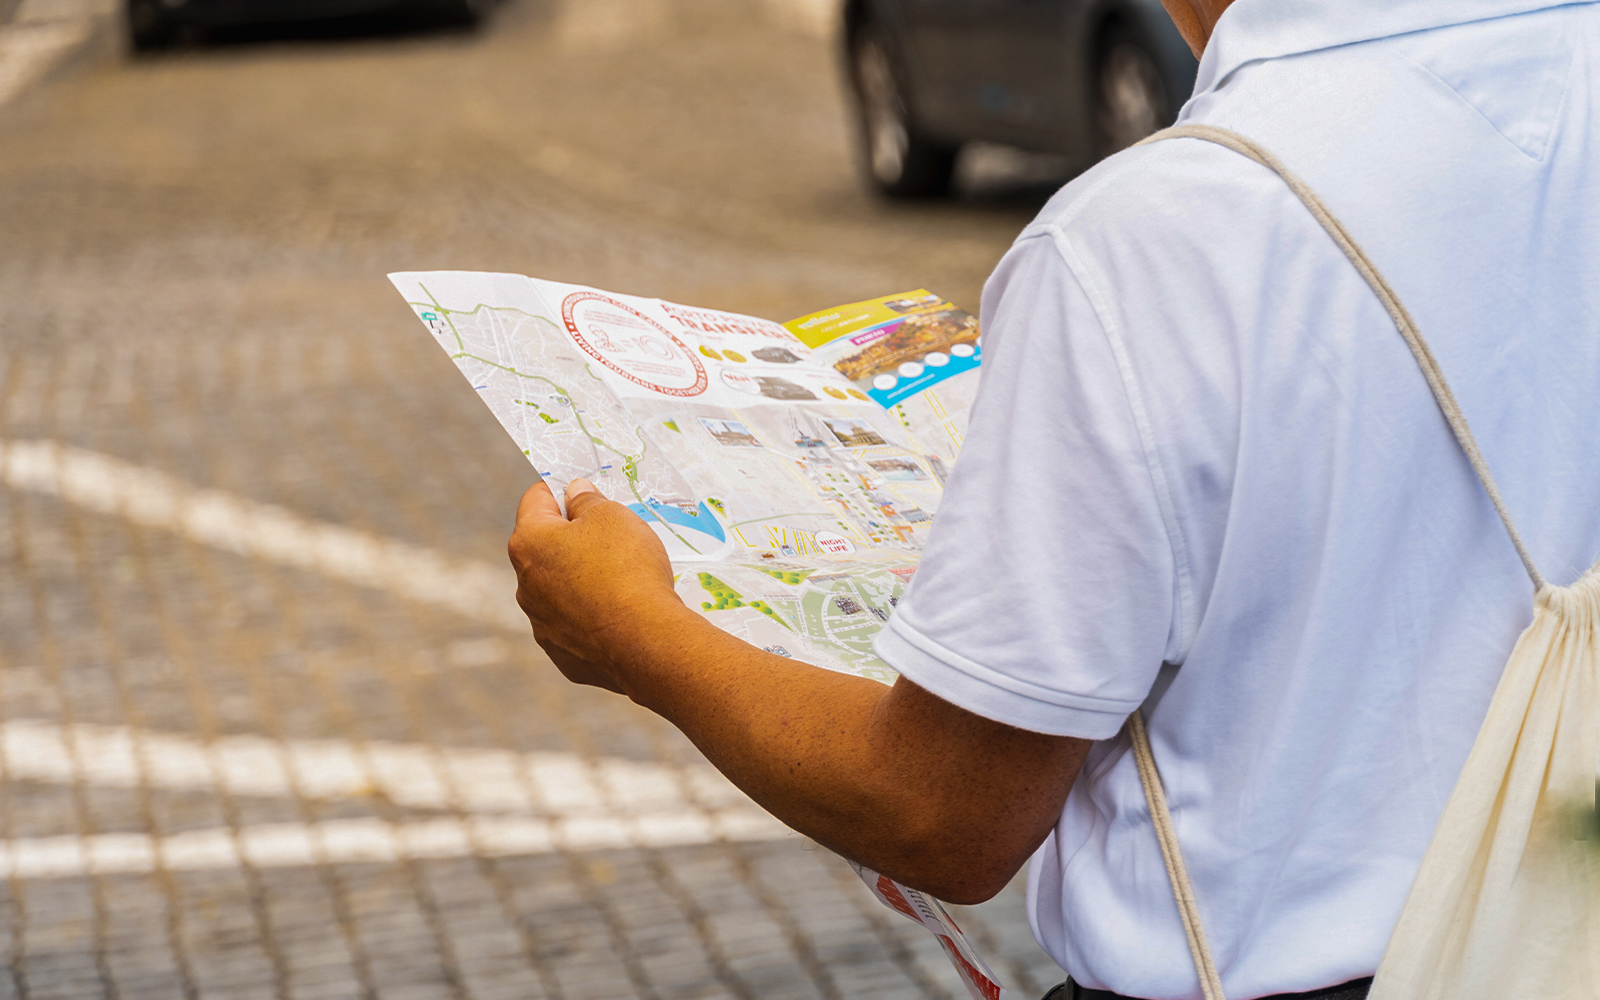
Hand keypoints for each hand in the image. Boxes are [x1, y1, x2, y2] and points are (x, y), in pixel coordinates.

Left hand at [508, 478, 686, 694]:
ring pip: (559, 589)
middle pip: (545, 548)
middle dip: (573, 538)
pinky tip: (621, 614)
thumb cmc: (627, 568)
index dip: (560, 489)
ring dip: (581, 578)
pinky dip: (592, 615)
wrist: (646, 641)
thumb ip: (587, 500)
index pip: (535, 500)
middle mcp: (525, 585)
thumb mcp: (612, 516)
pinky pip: (575, 624)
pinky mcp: (562, 654)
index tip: (584, 491)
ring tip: (622, 579)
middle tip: (612, 536)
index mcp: (529, 543)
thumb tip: (574, 493)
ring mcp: (542, 624)